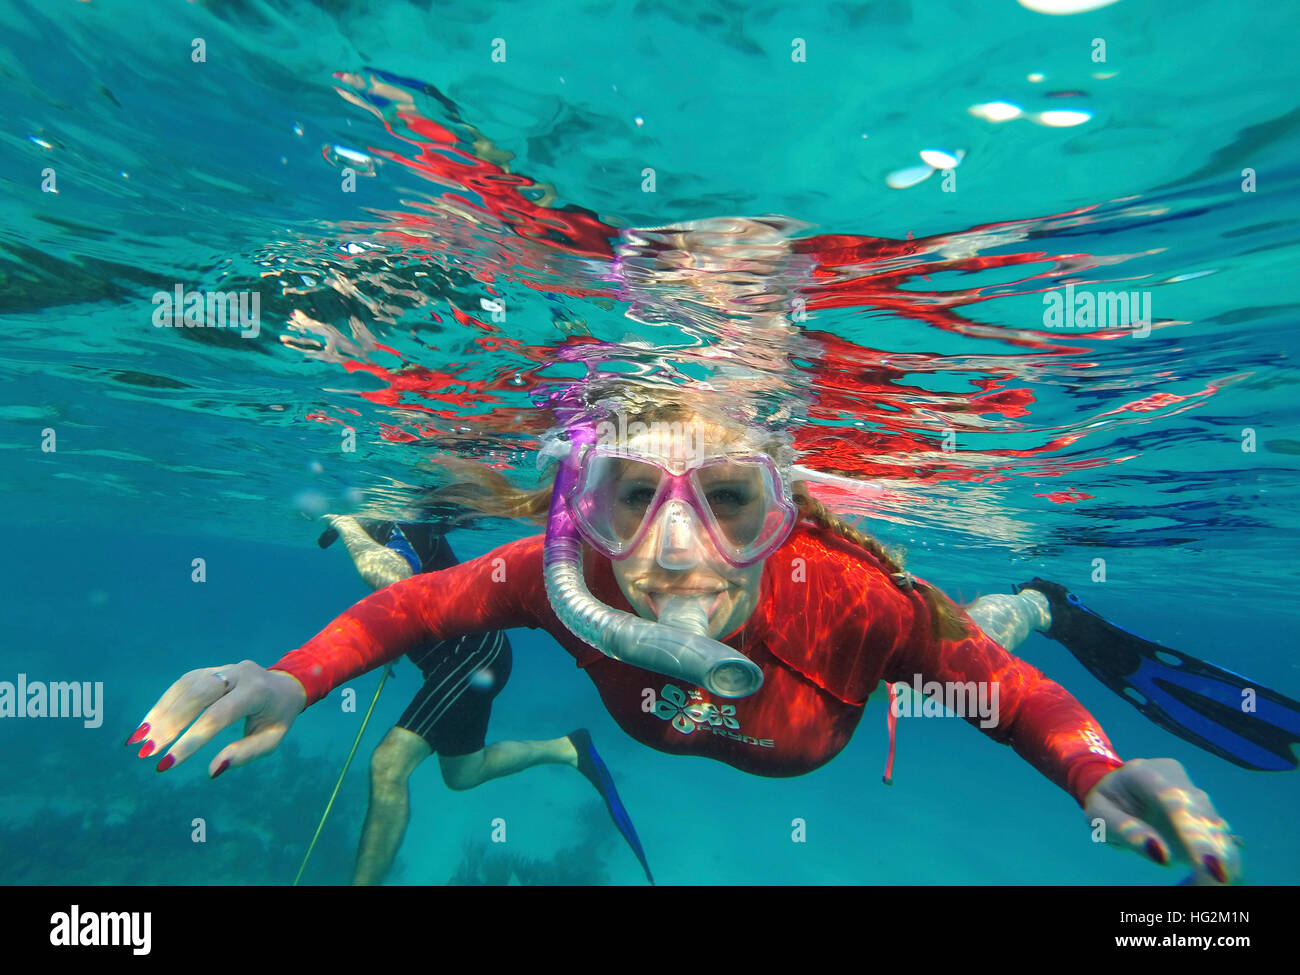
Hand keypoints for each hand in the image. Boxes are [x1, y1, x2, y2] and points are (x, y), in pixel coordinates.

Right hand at [127, 662, 306, 777]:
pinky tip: (147, 726)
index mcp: (257, 691)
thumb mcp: (272, 738)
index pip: (218, 716)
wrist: (285, 685)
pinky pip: (182, 684)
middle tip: (147, 752)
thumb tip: (213, 770)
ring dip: (160, 714)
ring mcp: (223, 668)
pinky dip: (163, 704)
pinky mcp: (209, 670)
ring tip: (139, 742)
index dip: (191, 740)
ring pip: (186, 686)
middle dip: (170, 724)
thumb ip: (246, 753)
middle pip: (198, 696)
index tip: (167, 764)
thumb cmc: (277, 717)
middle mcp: (238, 674)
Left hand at [1084, 757, 1241, 883]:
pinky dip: (1219, 862)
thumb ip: (1126, 831)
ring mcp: (1194, 794)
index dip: (1194, 834)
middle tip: (1219, 881)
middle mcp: (1176, 779)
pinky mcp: (1205, 813)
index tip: (1210, 865)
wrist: (1118, 786)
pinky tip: (1209, 881)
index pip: (1174, 801)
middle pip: (1202, 815)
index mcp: (1144, 774)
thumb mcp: (1100, 816)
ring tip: (1208, 884)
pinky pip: (1220, 838)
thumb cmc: (1107, 803)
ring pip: (1217, 828)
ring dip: (1219, 860)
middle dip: (1212, 852)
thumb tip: (1162, 856)